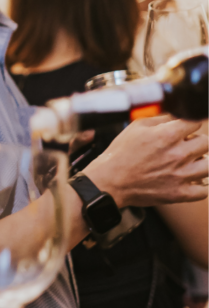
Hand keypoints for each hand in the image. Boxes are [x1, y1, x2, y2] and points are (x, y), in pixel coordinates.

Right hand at [86, 117, 207, 207]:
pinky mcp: (178, 193)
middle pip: (206, 143)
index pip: (196, 122)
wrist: (109, 181)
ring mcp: (180, 176)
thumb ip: (159, 118)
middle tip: (184, 146)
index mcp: (167, 135)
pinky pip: (204, 191)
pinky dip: (200, 185)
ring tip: (188, 163)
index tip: (185, 128)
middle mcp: (178, 154)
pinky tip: (191, 180)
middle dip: (196, 142)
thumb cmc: (120, 154)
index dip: (190, 124)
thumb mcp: (135, 127)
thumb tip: (176, 114)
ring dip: (200, 162)